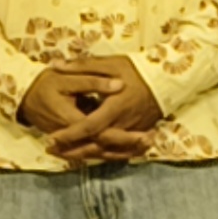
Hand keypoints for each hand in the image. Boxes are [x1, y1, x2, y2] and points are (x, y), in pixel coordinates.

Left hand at [45, 54, 163, 162]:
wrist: (167, 80)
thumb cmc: (137, 70)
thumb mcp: (109, 64)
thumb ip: (81, 66)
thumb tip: (55, 65)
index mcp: (116, 107)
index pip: (90, 126)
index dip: (70, 134)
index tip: (52, 138)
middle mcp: (124, 124)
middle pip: (96, 145)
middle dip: (72, 150)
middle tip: (50, 149)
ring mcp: (132, 132)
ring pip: (105, 151)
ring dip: (83, 154)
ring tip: (61, 153)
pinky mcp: (136, 135)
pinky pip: (116, 150)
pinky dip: (99, 153)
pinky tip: (83, 152)